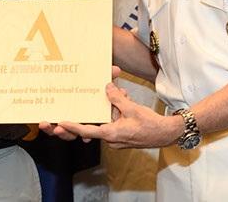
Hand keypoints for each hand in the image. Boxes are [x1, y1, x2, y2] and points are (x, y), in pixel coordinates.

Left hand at [51, 82, 181, 148]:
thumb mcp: (132, 107)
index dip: (73, 127)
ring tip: (122, 94)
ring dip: (111, 108)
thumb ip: (117, 98)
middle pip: (96, 125)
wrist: (166, 134)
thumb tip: (107, 88)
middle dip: (93, 111)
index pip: (87, 131)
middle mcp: (112, 139)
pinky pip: (114, 122)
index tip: (61, 124)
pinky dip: (117, 112)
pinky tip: (125, 98)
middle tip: (80, 104)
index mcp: (111, 134)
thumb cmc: (150, 124)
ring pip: (107, 121)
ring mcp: (117, 138)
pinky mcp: (123, 135)